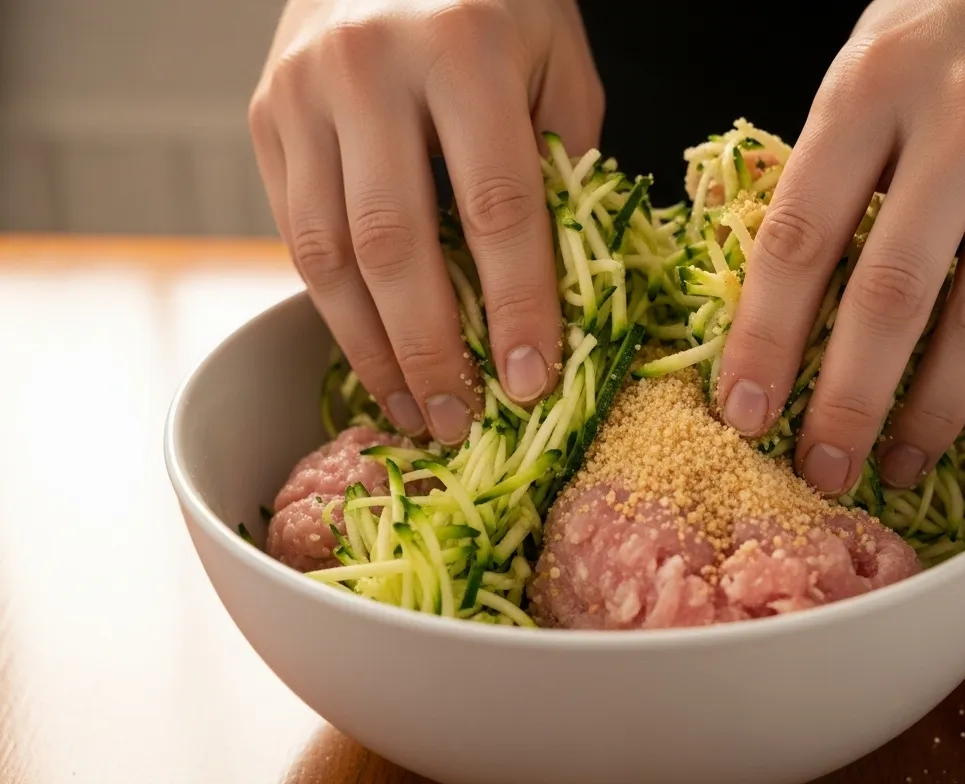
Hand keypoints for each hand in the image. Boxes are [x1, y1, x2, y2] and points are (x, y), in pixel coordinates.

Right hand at [249, 0, 602, 443]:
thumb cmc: (496, 0)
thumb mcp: (557, 62)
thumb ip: (561, 164)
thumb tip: (553, 288)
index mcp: (463, 48)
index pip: (496, 207)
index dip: (516, 306)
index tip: (531, 381)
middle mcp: (368, 68)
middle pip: (395, 244)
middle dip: (431, 349)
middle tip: (458, 421)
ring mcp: (301, 93)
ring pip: (327, 252)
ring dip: (371, 346)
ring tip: (411, 407)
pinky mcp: (264, 116)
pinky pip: (295, 232)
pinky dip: (334, 305)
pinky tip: (372, 349)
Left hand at [716, 0, 964, 492]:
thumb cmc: (958, 25)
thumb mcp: (870, 66)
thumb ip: (828, 168)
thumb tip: (774, 300)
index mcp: (873, 86)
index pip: (800, 236)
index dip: (765, 338)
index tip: (743, 413)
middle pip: (894, 294)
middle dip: (847, 402)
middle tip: (819, 472)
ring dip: (932, 411)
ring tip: (895, 464)